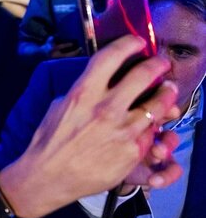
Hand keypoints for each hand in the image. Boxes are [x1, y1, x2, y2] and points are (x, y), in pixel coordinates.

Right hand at [0, 36, 180, 217]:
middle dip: (157, 64)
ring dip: (166, 94)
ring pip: (158, 105)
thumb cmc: (49, 141)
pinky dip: (152, 126)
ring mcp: (123, 131)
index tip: (137, 41)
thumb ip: (84, 92)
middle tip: (161, 63)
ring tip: (168, 90)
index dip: (129, 43)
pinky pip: (150, 133)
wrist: (48, 176)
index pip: (111, 57)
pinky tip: (150, 124)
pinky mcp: (132, 151)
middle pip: (144, 75)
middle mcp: (106, 108)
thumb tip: (100, 82)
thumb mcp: (59, 106)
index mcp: (83, 93)